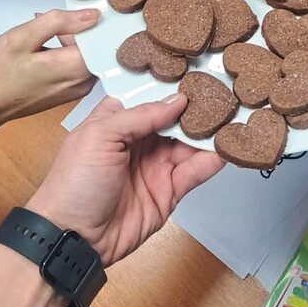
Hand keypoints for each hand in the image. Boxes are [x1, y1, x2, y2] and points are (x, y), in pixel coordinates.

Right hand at [0, 9, 97, 125]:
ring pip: (87, 55)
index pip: (104, 38)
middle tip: (52, 20)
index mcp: (74, 69)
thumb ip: (60, 22)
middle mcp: (81, 84)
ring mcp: (74, 91)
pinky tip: (43, 46)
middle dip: (80, 28)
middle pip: (97, 47)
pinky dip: (65, 52)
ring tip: (43, 31)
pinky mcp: (66, 93)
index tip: (79, 8)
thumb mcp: (22, 37)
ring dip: (71, 39)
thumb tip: (93, 15)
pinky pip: (77, 66)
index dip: (94, 20)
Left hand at [27, 95, 223, 265]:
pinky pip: (194, 172)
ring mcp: (155, 166)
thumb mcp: (99, 136)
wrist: (74, 238)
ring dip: (208, 131)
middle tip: (224, 90)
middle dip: (196, 106)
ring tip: (233, 114)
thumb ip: (140, 115)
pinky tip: (227, 147)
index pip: (148, 96)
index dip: (169, 84)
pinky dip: (211, 160)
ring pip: (188, 143)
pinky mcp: (169, 191)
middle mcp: (138, 140)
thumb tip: (177, 100)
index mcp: (116, 122)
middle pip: (173, 118)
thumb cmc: (75, 182)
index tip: (196, 69)